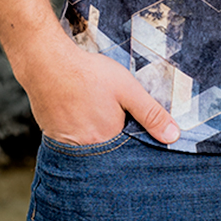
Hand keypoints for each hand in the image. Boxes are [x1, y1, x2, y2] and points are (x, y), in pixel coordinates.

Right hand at [17, 38, 179, 146]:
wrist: (46, 64)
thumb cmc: (87, 74)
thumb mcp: (127, 89)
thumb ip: (150, 113)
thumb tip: (173, 136)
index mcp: (108, 141)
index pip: (129, 153)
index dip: (133, 142)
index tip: (133, 131)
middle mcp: (87, 152)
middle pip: (108, 155)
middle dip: (115, 144)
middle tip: (111, 118)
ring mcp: (68, 148)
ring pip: (90, 151)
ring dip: (96, 140)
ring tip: (95, 116)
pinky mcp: (54, 140)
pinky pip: (72, 147)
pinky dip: (79, 136)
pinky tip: (79, 117)